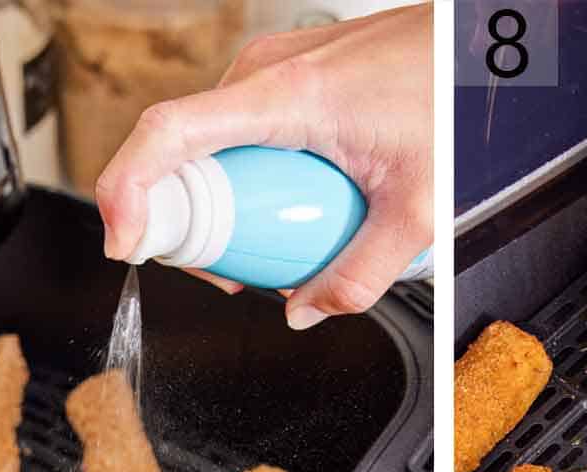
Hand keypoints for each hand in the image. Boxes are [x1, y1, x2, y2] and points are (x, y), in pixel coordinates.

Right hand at [95, 4, 432, 329]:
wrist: (463, 46)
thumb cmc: (444, 99)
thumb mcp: (415, 209)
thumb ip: (362, 273)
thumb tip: (306, 310)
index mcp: (287, 97)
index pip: (171, 134)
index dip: (128, 189)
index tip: (123, 240)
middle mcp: (262, 74)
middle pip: (179, 153)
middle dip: (186, 226)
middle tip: (233, 275)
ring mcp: (266, 72)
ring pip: (206, 147)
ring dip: (218, 205)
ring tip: (266, 246)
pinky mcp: (277, 78)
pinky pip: (233, 134)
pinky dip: (240, 180)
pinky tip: (280, 208)